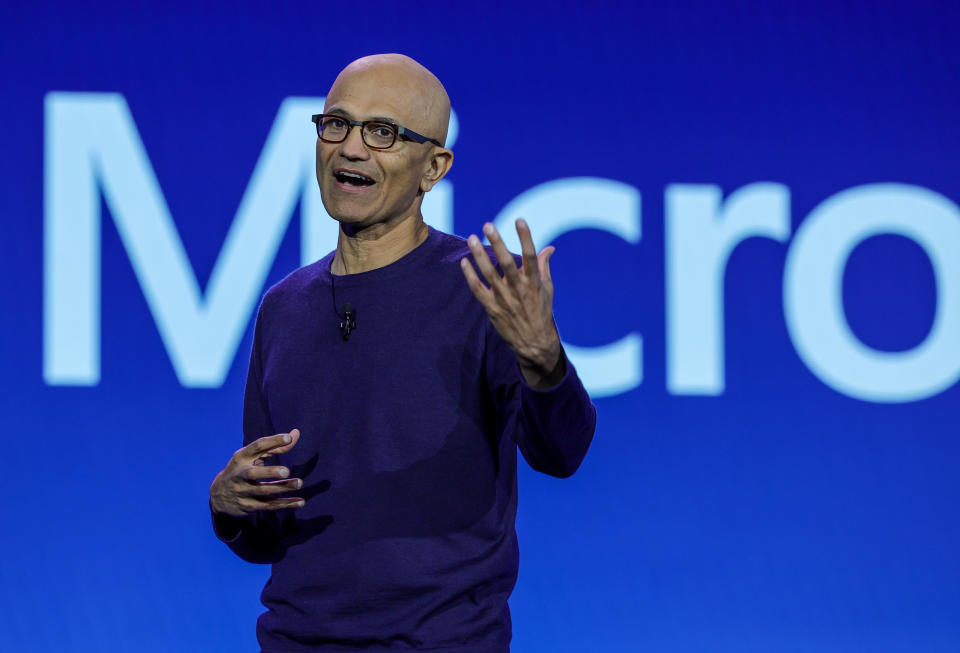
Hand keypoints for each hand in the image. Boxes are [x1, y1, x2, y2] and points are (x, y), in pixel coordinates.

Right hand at [209, 429, 303, 516]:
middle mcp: (240, 474)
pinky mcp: (248, 506)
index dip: (273, 441)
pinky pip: (268, 505)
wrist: (218, 495)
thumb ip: (275, 447)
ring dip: (282, 488)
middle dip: (269, 472)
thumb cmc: (243, 469)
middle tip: (286, 471)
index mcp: (241, 457)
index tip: (288, 438)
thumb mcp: (253, 456)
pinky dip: (285, 504)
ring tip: (299, 483)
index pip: (257, 447)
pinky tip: (300, 502)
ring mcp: (242, 491)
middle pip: (253, 474)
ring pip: (263, 491)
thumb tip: (296, 433)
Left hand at [460, 219, 564, 388]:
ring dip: (480, 256)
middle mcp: (519, 289)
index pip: (530, 256)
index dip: (525, 237)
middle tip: (488, 225)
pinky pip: (478, 290)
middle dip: (498, 243)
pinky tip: (464, 261)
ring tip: (472, 238)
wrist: (534, 342)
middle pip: (506, 263)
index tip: (520, 220)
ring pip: (489, 274)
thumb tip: (549, 248)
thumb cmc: (541, 312)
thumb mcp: (547, 289)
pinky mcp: (492, 309)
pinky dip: (470, 276)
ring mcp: (505, 299)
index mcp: (534, 282)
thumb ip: (543, 267)